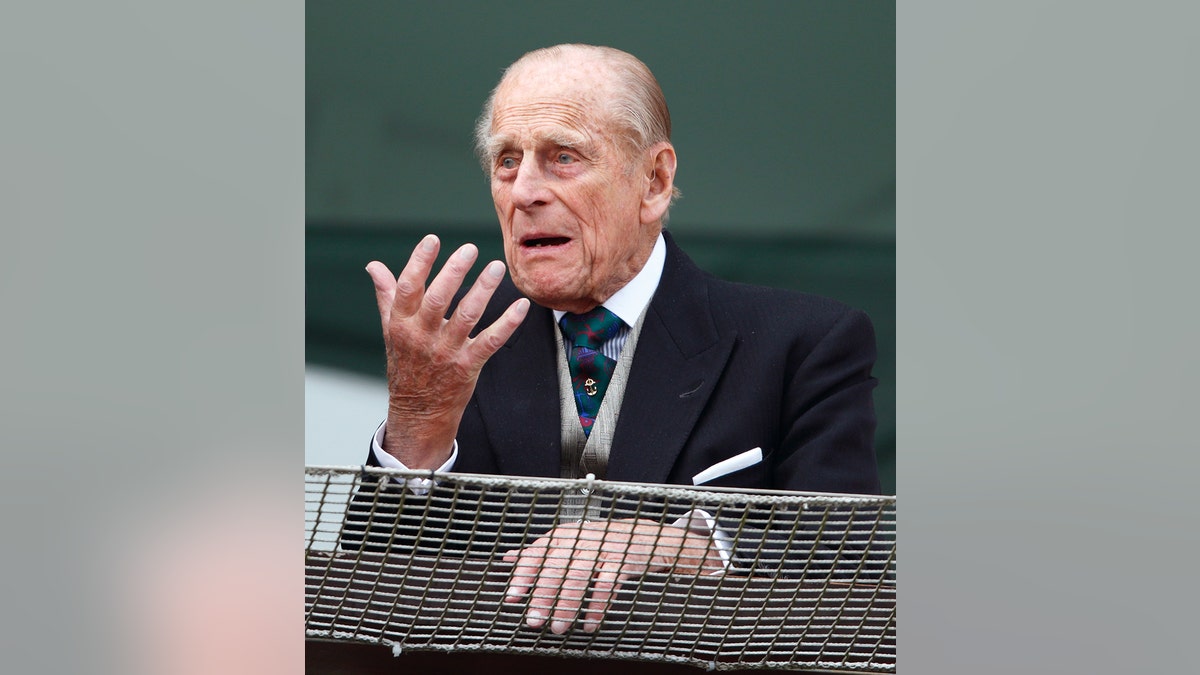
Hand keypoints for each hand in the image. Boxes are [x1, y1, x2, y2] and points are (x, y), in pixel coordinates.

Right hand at [366, 234, 528, 468]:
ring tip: (496, 267)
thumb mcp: (392, 330)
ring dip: (483, 290)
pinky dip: (508, 324)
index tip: (433, 239)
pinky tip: (521, 305)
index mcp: (401, 324)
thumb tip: (373, 266)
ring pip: (466, 317)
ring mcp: (445, 352)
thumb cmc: (406, 363)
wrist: (418, 410)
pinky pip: (490, 342)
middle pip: (438, 299)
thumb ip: (387, 296)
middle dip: (454, 272)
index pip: (408, 288)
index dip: (419, 262)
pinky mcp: (467, 366)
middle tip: (470, 248)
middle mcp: (422, 336)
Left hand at [503, 519, 721, 633]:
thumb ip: (541, 551)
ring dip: (567, 605)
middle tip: (533, 620)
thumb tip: (508, 558)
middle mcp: (581, 540)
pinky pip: (608, 585)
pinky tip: (589, 623)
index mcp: (564, 536)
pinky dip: (597, 607)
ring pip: (579, 577)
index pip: (538, 553)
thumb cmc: (601, 540)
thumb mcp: (570, 540)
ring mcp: (603, 549)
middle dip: (543, 596)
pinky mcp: (622, 561)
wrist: (644, 535)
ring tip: (558, 627)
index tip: (512, 596)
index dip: (523, 575)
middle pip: (557, 568)